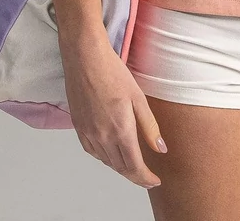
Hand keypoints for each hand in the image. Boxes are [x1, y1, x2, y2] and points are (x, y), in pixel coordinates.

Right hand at [61, 35, 166, 188]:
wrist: (85, 59)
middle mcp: (102, 136)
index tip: (155, 181)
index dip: (145, 178)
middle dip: (135, 176)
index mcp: (120, 130)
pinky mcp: (78, 128)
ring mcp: (88, 133)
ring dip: (121, 167)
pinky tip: (112, 152)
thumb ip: (149, 126)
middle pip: (120, 167)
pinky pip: (93, 152)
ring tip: (133, 165)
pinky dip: (105, 158)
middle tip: (148, 177)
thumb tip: (160, 148)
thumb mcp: (138, 97)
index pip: (134, 166)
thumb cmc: (112, 72)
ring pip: (106, 162)